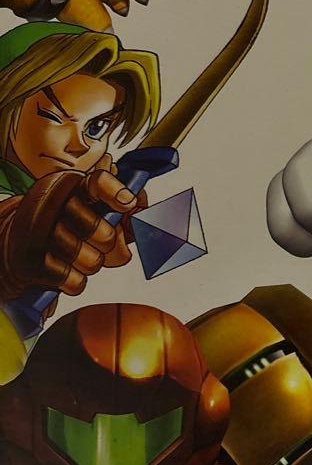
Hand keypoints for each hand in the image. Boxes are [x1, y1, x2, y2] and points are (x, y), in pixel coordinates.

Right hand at [0, 156, 139, 296]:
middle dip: (110, 246)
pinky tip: (63, 269)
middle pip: (107, 235)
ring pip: (93, 262)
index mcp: (73, 185)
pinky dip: (75, 282)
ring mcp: (38, 232)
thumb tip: (144, 212)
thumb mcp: (92, 209)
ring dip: (90, 264)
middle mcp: (54, 203)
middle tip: (97, 242)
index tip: (128, 203)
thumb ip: (124, 212)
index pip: (99, 182)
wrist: (14, 243)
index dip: (117, 192)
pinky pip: (75, 281)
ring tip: (76, 254)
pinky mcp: (30, 262)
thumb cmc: (66, 225)